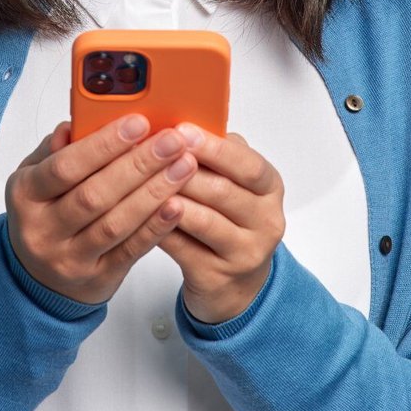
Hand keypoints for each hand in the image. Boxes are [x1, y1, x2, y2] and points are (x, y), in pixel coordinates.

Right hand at [3, 114, 197, 306]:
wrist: (39, 277)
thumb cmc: (44, 214)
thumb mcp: (36, 178)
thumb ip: (55, 150)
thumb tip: (75, 124)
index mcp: (25, 195)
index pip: (65, 166)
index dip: (104, 144)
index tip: (138, 123)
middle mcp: (43, 229)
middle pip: (95, 195)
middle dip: (139, 164)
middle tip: (172, 141)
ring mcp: (69, 258)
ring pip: (116, 223)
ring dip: (154, 192)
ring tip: (184, 166)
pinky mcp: (97, 278)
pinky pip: (130, 251)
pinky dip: (156, 227)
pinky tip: (177, 205)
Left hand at [154, 124, 285, 325]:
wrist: (237, 285)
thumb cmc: (228, 222)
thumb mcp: (234, 185)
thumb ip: (217, 157)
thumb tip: (179, 126)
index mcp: (270, 190)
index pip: (249, 165)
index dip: (215, 148)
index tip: (183, 132)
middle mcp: (265, 221)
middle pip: (224, 192)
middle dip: (184, 170)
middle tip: (152, 153)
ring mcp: (244, 253)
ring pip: (204, 222)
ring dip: (171, 198)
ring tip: (142, 182)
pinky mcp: (218, 277)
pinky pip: (183, 249)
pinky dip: (160, 230)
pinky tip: (139, 216)